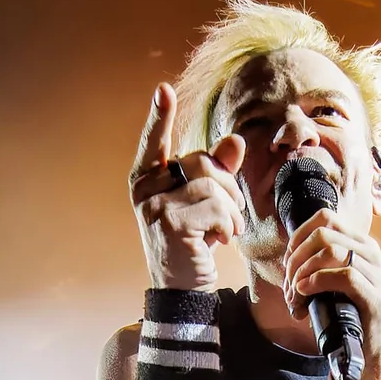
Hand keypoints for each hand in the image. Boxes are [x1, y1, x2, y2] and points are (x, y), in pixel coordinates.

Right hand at [129, 83, 248, 290]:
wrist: (181, 289)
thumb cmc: (192, 241)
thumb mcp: (203, 203)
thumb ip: (217, 171)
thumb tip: (235, 141)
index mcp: (146, 179)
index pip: (154, 143)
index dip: (159, 117)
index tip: (163, 89)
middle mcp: (145, 189)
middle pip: (202, 162)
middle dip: (226, 187)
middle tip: (225, 216)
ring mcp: (155, 206)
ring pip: (214, 187)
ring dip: (230, 211)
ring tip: (222, 231)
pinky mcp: (171, 224)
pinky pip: (216, 208)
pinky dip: (227, 224)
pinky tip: (218, 240)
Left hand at [283, 209, 380, 379]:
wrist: (375, 351)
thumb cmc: (351, 316)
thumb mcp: (336, 283)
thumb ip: (321, 264)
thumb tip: (290, 258)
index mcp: (361, 245)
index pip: (325, 218)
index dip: (298, 237)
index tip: (288, 262)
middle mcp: (372, 254)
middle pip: (323, 234)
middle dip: (297, 259)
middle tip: (289, 286)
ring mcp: (376, 274)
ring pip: (331, 252)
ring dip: (303, 273)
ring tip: (295, 297)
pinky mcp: (375, 297)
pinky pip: (344, 275)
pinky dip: (317, 282)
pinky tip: (306, 294)